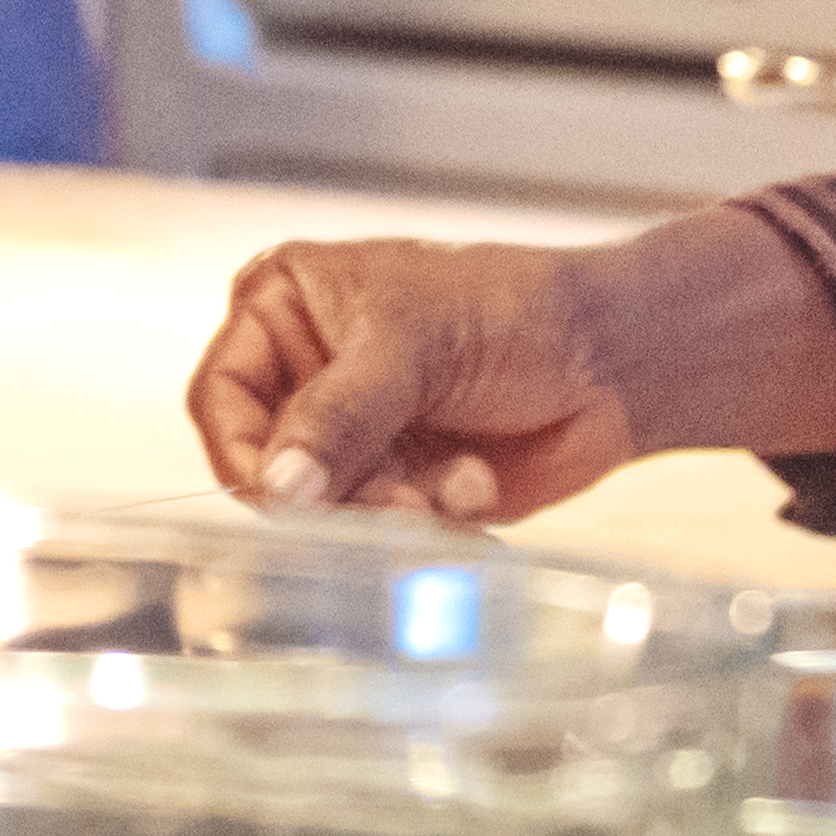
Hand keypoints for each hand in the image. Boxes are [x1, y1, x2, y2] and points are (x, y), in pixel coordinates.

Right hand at [185, 209, 835, 526]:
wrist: (612, 359)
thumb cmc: (513, 310)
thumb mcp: (412, 347)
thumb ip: (339, 416)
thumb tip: (278, 484)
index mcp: (286, 308)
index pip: (223, 396)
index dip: (248, 451)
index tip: (284, 493)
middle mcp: (309, 372)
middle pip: (274, 465)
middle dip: (335, 489)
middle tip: (392, 500)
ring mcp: (356, 432)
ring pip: (327, 505)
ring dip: (388, 508)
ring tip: (446, 490)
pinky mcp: (400, 481)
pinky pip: (380, 527)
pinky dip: (427, 517)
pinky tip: (475, 485)